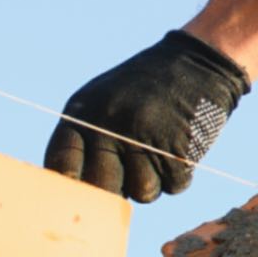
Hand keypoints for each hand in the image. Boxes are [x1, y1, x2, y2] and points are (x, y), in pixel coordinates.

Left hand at [44, 30, 247, 202]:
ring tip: (156, 154)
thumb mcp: (103, 101)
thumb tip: (77, 189)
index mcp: (83, 113)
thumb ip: (85, 140)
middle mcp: (109, 126)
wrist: (196, 62)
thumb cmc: (143, 89)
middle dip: (114, 190)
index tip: (82, 191)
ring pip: (141, 194)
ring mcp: (144, 138)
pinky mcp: (177, 150)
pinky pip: (173, 186)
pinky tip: (178, 148)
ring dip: (151, 182)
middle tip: (126, 178)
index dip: (70, 185)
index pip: (62, 164)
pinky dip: (179, 175)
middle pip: (100, 188)